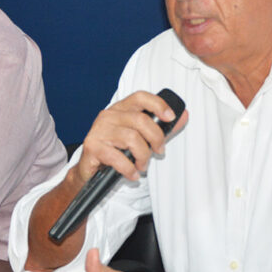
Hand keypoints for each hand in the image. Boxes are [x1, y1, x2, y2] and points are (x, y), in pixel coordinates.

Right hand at [74, 91, 188, 182]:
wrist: (88, 171)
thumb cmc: (115, 151)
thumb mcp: (139, 137)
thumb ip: (160, 127)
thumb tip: (183, 116)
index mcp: (120, 109)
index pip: (140, 97)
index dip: (158, 104)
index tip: (170, 117)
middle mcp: (108, 116)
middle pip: (140, 120)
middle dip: (156, 138)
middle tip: (158, 152)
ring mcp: (99, 130)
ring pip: (131, 138)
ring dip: (143, 156)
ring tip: (142, 166)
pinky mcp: (92, 147)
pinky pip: (118, 157)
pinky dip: (129, 169)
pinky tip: (132, 174)